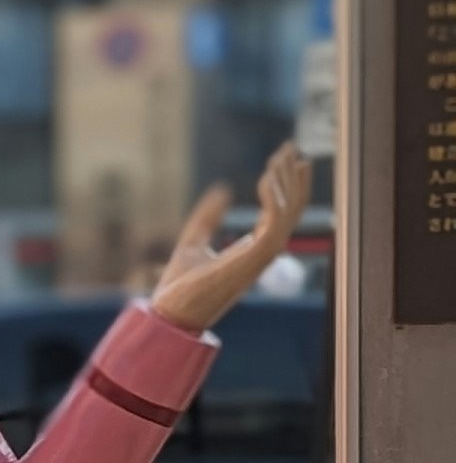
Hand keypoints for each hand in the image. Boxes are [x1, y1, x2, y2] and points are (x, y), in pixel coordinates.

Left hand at [148, 141, 309, 334]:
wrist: (169, 314)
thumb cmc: (180, 287)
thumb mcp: (193, 240)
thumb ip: (208, 216)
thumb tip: (223, 190)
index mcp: (253, 250)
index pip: (280, 213)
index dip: (284, 185)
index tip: (281, 159)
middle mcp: (262, 252)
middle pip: (292, 209)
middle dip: (292, 177)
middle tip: (289, 148)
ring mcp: (261, 256)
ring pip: (289, 213)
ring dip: (286, 182)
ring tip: (280, 156)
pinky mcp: (253, 258)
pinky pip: (275, 223)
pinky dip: (274, 200)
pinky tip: (266, 179)